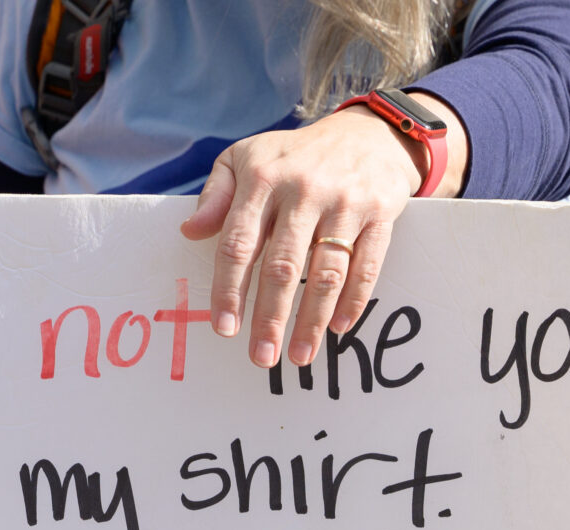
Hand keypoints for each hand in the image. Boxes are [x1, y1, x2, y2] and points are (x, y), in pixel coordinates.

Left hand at [180, 96, 466, 368]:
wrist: (368, 133)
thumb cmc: (296, 157)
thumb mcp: (247, 158)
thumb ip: (216, 195)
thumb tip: (190, 231)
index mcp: (263, 178)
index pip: (239, 243)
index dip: (229, 289)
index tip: (224, 328)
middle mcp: (303, 190)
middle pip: (283, 265)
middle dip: (270, 316)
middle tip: (261, 357)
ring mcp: (344, 201)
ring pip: (326, 271)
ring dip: (311, 320)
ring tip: (299, 356)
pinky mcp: (379, 211)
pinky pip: (366, 263)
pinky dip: (353, 299)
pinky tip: (338, 327)